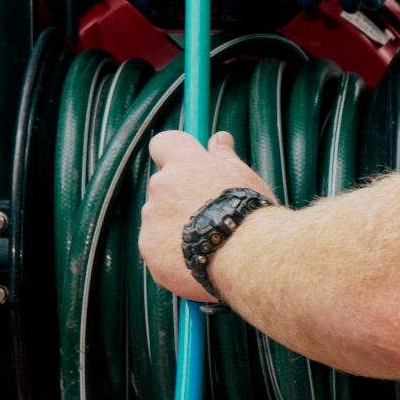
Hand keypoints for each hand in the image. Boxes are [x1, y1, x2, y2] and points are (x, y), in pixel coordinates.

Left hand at [139, 129, 277, 304]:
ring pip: (159, 220)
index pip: (164, 143)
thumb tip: (220, 137)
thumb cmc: (250, 213)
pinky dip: (173, 257)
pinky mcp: (149, 249)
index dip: (172, 154)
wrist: (247, 257)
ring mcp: (152, 217)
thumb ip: (224, 155)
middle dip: (180, 200)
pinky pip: (157, 250)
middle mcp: (162, 184)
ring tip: (210, 246)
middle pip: (163, 188)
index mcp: (184, 162)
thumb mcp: (243, 176)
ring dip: (176, 229)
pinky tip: (199, 263)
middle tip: (210, 218)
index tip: (185, 166)